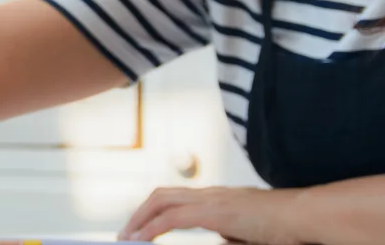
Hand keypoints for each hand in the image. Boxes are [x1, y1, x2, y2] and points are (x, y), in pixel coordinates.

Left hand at [118, 186, 302, 243]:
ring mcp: (213, 199)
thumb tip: (220, 240)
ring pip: (162, 200)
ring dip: (139, 218)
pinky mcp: (215, 211)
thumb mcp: (250, 234)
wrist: (307, 217)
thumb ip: (230, 236)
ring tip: (128, 237)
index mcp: (218, 198)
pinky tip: (142, 238)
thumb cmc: (287, 228)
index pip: (177, 197)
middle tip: (126, 234)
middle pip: (162, 194)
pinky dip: (152, 227)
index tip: (141, 227)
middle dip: (139, 213)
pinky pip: (173, 217)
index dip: (154, 210)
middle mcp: (211, 193)